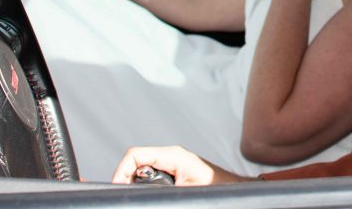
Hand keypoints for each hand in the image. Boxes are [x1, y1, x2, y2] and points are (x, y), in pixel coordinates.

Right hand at [111, 146, 249, 184]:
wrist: (233, 191)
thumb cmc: (217, 188)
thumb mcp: (185, 190)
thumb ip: (162, 187)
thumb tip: (143, 186)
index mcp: (172, 155)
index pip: (135, 155)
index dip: (120, 172)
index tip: (117, 189)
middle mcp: (170, 156)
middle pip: (135, 165)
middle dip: (129, 181)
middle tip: (134, 195)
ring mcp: (172, 164)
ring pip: (142, 173)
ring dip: (140, 185)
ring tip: (151, 195)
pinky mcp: (174, 173)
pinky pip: (152, 178)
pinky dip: (148, 187)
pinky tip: (156, 194)